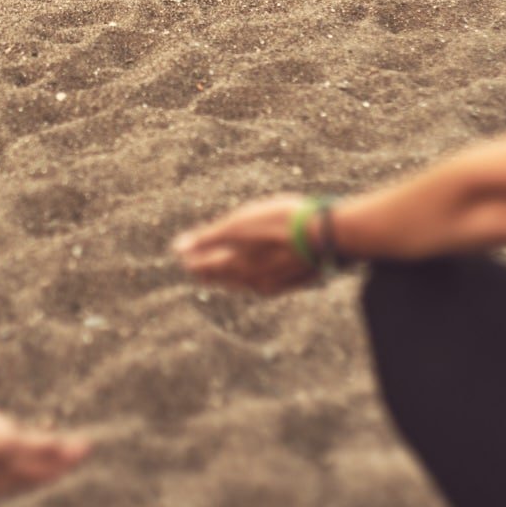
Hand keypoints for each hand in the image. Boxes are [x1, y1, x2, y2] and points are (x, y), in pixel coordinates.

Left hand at [0, 394, 90, 497]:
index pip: (16, 480)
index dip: (36, 471)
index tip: (48, 451)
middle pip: (36, 478)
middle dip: (59, 468)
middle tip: (80, 456)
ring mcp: (5, 464)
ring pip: (45, 466)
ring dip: (69, 458)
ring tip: (87, 450)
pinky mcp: (10, 444)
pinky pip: (45, 449)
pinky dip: (66, 448)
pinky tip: (81, 444)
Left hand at [173, 193, 326, 295]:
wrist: (328, 235)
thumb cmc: (281, 224)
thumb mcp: (238, 225)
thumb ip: (207, 238)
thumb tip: (176, 248)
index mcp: (237, 266)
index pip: (205, 266)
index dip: (192, 259)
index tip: (182, 255)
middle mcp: (254, 280)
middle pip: (225, 277)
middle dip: (208, 270)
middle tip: (197, 266)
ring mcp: (276, 282)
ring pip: (245, 281)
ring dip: (231, 276)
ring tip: (223, 272)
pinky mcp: (296, 279)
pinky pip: (267, 282)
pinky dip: (255, 276)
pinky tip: (259, 274)